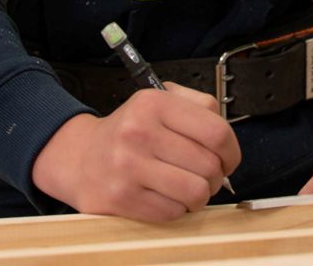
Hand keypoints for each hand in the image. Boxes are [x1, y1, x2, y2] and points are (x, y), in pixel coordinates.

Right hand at [31, 82, 240, 222]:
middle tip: (208, 175)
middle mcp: (139, 132)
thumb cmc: (130, 130)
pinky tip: (167, 196)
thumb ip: (197, 106)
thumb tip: (226, 138)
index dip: (232, 150)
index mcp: (154, 103)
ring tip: (189, 187)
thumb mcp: (159, 100)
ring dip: (200, 195)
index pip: (215, 131)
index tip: (229, 159)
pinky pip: (173, 212)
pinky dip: (177, 209)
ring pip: (195, 192)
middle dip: (216, 176)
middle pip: (208, 165)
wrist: (80, 157)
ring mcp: (129, 167)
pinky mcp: (122, 199)